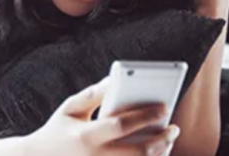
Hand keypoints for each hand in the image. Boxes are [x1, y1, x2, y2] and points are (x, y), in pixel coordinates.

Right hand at [24, 77, 180, 155]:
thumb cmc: (55, 133)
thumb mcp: (69, 110)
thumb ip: (92, 95)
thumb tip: (114, 80)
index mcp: (86, 136)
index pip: (121, 125)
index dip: (144, 116)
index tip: (163, 107)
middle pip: (137, 152)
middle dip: (160, 140)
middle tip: (173, 128)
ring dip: (158, 155)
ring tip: (167, 142)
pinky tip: (155, 155)